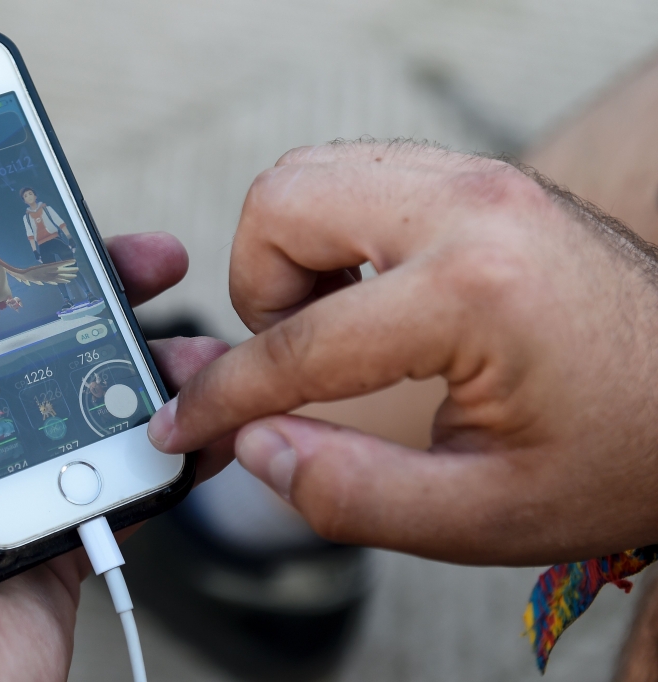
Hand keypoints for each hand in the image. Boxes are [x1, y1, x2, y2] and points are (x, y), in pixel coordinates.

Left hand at [0, 210, 229, 680]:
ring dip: (147, 358)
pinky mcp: (62, 500)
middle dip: (97, 285)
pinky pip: (123, 454)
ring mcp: (13, 459)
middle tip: (144, 260)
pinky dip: (165, 434)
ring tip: (193, 348)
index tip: (42, 208)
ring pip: (91, 383)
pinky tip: (196, 415)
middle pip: (36, 325)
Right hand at [147, 142, 657, 565]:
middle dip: (257, 294)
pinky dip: (331, 237)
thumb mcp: (485, 514)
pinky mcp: (478, 179)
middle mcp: (470, 205)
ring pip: (310, 177)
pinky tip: (367, 299)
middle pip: (280, 205)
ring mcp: (477, 178)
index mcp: (474, 291)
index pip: (296, 344)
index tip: (182, 425)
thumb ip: (350, 492)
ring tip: (334, 329)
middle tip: (294, 361)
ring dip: (291, 259)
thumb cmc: (623, 451)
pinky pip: (357, 179)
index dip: (221, 398)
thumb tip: (252, 446)